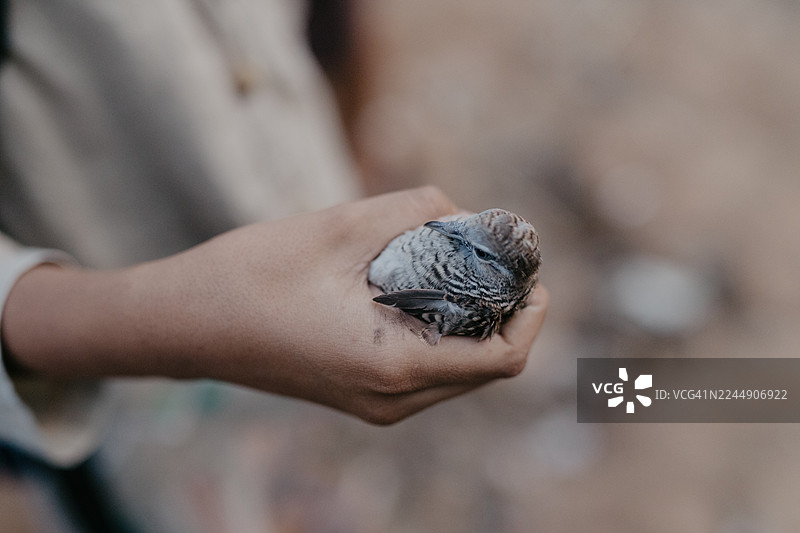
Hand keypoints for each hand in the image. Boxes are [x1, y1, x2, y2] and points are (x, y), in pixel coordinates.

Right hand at [1, 187, 547, 423]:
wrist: (186, 324)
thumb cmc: (253, 276)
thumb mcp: (341, 226)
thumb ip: (416, 212)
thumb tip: (463, 212)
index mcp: (394, 368)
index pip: (501, 360)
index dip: (530, 316)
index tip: (531, 273)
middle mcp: (393, 401)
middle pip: (484, 366)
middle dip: (504, 314)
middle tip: (497, 260)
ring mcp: (376, 405)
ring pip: (458, 371)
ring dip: (473, 323)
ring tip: (460, 268)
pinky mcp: (360, 396)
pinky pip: (427, 371)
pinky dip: (442, 332)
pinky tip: (422, 289)